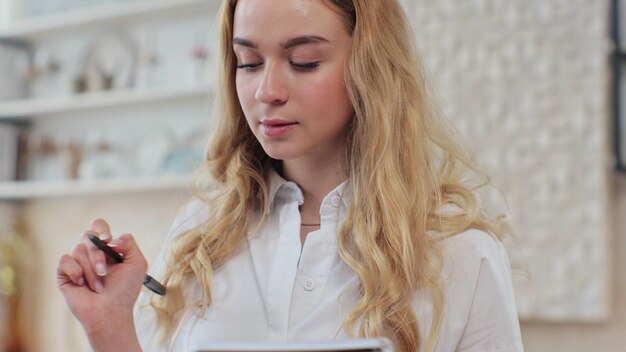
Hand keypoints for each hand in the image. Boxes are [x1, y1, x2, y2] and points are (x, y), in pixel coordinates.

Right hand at [56, 219, 145, 350]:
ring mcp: (77, 262)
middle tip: (104, 272)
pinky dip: (75, 271)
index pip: (99, 227)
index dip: (101, 230)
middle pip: (88, 235)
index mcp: (107, 248)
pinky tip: (82, 284)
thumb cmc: (125, 290)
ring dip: (91, 270)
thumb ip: (129, 243)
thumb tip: (111, 238)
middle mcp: (90, 253)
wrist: (110, 312)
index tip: (108, 240)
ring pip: (78, 249)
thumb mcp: (137, 263)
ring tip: (98, 286)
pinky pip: (65, 259)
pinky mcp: (64, 273)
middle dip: (98, 254)